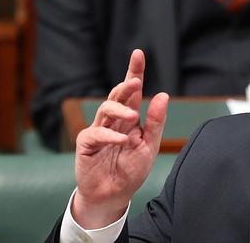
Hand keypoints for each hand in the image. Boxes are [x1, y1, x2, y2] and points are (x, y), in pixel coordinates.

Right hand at [72, 49, 168, 228]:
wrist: (114, 194)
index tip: (138, 53)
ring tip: (133, 117)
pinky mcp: (87, 144)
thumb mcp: (150, 144)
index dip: (134, 71)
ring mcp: (98, 129)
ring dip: (119, 110)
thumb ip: (156, 121)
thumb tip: (163, 94)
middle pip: (117, 94)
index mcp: (129, 117)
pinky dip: (110, 135)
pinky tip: (122, 139)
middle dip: (125, 84)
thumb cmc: (131, 168)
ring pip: (105, 108)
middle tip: (136, 81)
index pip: (131, 91)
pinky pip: (95, 133)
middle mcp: (113, 119)